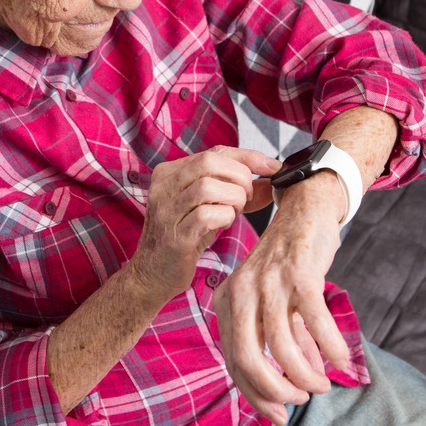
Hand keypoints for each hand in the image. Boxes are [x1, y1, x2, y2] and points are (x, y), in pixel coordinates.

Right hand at [130, 146, 278, 302]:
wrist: (153, 273)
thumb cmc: (185, 237)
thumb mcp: (209, 206)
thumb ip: (237, 191)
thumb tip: (272, 179)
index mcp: (170, 172)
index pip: (215, 152)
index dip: (248, 157)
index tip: (272, 166)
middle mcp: (164, 185)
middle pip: (210, 162)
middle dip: (240, 177)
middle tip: (247, 197)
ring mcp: (166, 209)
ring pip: (208, 186)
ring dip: (233, 199)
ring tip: (234, 212)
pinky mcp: (174, 234)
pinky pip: (206, 215)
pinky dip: (225, 217)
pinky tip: (223, 225)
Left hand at [214, 172, 349, 424]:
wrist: (305, 210)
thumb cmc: (289, 265)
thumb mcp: (275, 302)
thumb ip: (281, 340)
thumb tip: (302, 382)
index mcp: (228, 301)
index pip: (234, 362)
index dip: (256, 395)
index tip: (280, 416)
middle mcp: (241, 292)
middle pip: (248, 358)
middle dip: (275, 390)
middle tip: (301, 400)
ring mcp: (269, 282)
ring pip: (281, 345)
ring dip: (305, 373)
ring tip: (324, 383)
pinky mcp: (298, 272)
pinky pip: (314, 320)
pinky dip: (329, 346)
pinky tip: (341, 360)